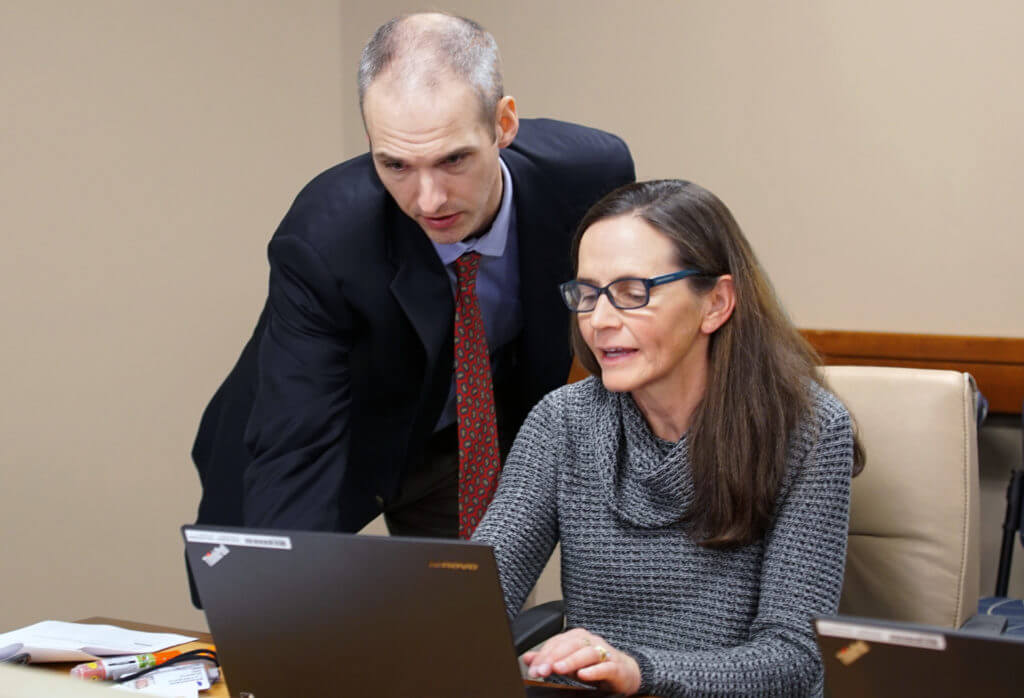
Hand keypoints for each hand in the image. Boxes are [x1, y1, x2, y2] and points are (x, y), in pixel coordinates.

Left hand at [522, 627, 641, 694]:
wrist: (625, 672)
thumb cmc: (594, 665)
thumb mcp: (568, 663)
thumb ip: (548, 659)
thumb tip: (527, 658)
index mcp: (577, 637)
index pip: (557, 643)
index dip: (543, 655)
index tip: (533, 669)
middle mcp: (591, 641)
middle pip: (570, 645)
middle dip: (554, 657)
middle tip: (541, 670)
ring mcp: (604, 652)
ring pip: (587, 653)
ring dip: (571, 661)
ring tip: (558, 669)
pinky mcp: (616, 666)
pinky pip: (605, 666)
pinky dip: (594, 670)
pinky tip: (583, 675)